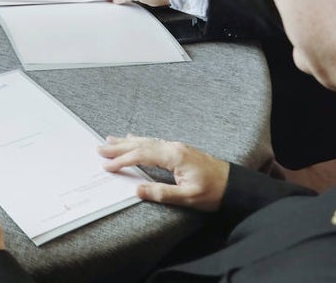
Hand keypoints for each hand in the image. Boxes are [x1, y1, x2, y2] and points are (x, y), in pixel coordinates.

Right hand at [98, 135, 229, 210]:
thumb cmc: (214, 192)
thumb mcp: (188, 197)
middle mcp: (173, 147)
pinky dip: (140, 140)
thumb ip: (162, 193)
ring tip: (110, 140)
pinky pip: (154, 141)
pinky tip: (135, 138)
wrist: (235, 185)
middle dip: (119, 147)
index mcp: (173, 156)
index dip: (122, 160)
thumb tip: (138, 190)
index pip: (141, 155)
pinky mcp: (180, 150)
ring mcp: (177, 147)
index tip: (107, 166)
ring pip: (146, 141)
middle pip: (140, 144)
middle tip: (100, 148)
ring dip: (127, 142)